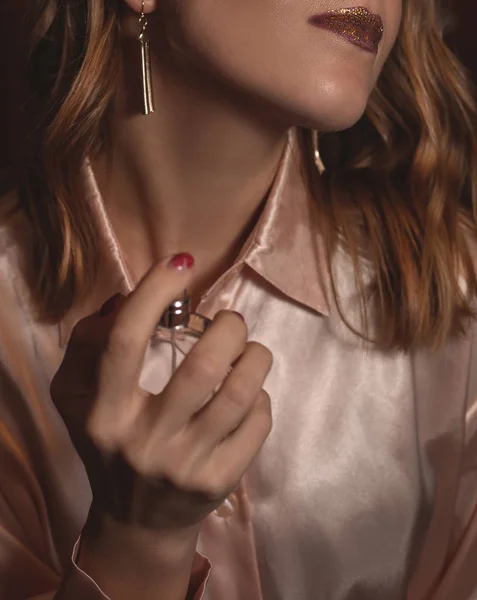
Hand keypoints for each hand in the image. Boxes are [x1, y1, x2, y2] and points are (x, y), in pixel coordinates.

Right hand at [51, 254, 272, 536]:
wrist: (136, 522)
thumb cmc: (110, 446)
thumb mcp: (78, 398)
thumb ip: (89, 344)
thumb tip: (127, 297)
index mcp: (103, 414)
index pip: (126, 341)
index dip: (155, 291)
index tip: (181, 263)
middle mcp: (143, 441)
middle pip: (202, 366)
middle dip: (229, 327)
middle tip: (231, 322)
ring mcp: (185, 466)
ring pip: (239, 393)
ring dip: (255, 356)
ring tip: (251, 350)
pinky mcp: (219, 483)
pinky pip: (258, 422)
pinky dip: (261, 396)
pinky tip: (249, 394)